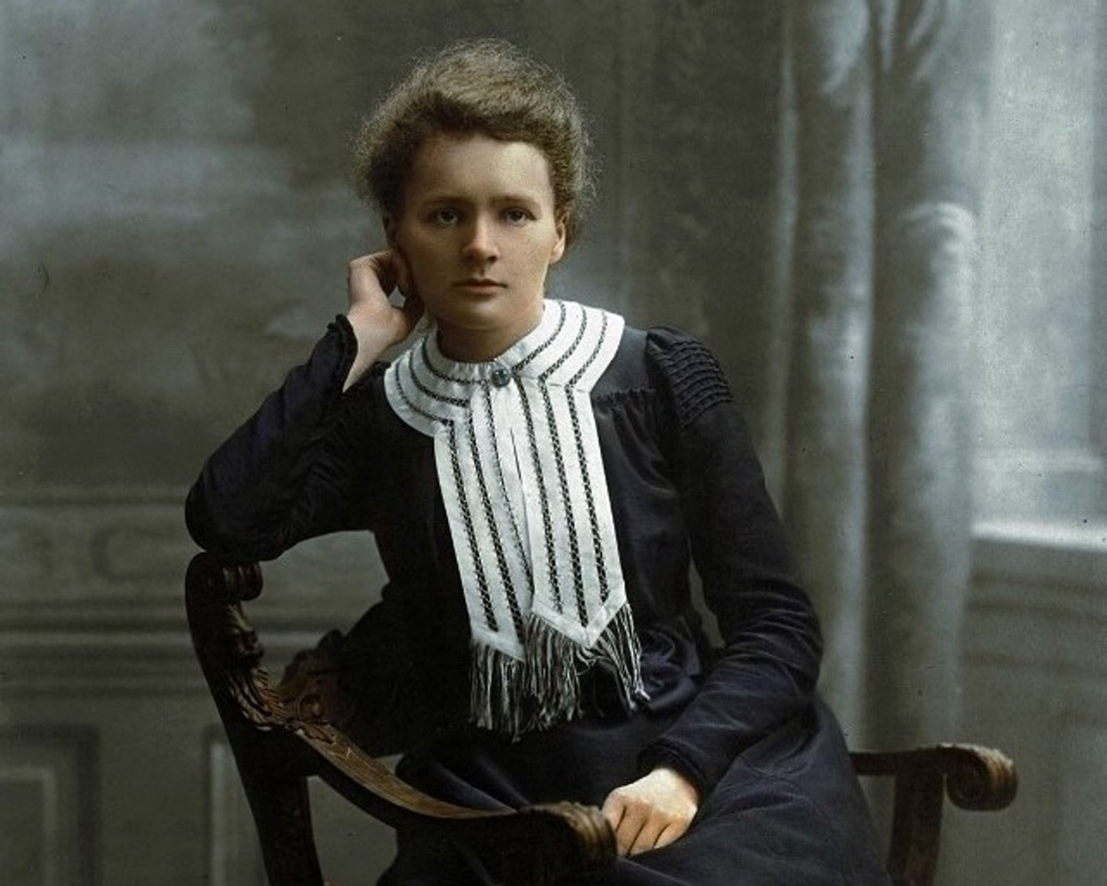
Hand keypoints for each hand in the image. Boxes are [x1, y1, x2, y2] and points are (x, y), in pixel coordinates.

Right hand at [343, 250, 422, 389]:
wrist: (374, 330)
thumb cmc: (386, 331)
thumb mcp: (409, 315)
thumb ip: (416, 300)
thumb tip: (425, 291)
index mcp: (376, 293)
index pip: (398, 277)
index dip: (414, 280)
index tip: (425, 291)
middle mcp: (368, 281)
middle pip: (398, 264)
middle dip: (414, 274)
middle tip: (418, 290)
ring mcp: (364, 272)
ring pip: (398, 258)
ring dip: (409, 274)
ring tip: (409, 292)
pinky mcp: (361, 265)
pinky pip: (391, 255)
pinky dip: (403, 269)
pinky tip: (404, 287)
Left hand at [601, 767, 699, 856]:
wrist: (675, 780)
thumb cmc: (641, 797)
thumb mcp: (620, 800)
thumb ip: (609, 821)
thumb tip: (601, 848)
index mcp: (620, 798)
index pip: (607, 832)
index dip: (606, 847)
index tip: (609, 852)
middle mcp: (640, 804)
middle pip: (623, 844)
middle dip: (622, 855)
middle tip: (624, 857)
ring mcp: (660, 814)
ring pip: (643, 850)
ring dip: (639, 858)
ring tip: (638, 855)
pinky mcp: (678, 823)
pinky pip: (662, 850)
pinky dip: (656, 856)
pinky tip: (654, 852)